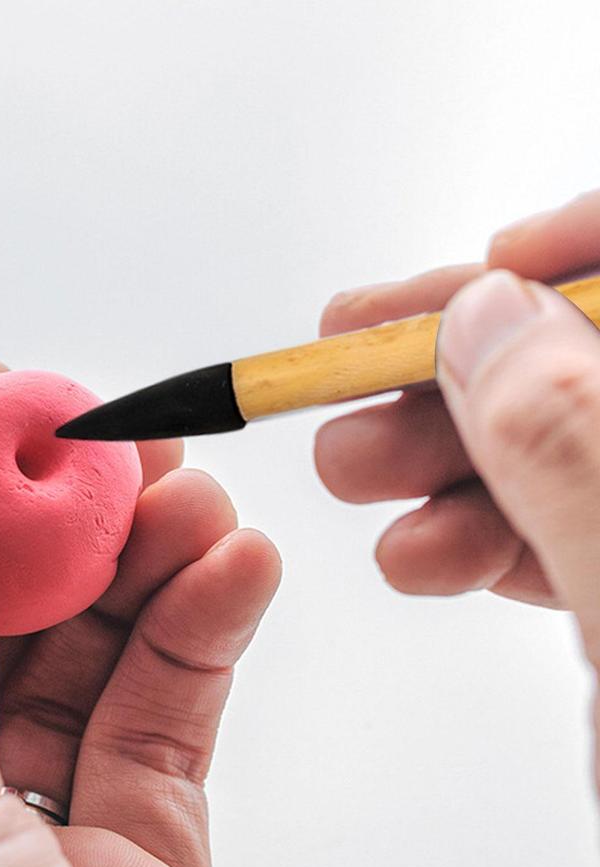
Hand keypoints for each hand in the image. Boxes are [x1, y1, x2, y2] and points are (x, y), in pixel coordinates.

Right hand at [314, 189, 599, 780]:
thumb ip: (583, 448)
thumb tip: (487, 322)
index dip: (592, 246)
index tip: (487, 267)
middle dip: (471, 370)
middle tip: (352, 386)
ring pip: (585, 452)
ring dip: (457, 464)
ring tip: (356, 483)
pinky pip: (583, 534)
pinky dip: (493, 540)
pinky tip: (421, 559)